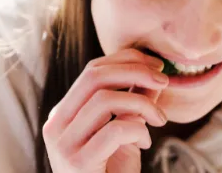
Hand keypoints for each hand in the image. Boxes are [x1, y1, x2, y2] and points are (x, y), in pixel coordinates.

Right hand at [41, 49, 170, 172]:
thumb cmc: (112, 171)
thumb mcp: (125, 131)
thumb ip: (134, 103)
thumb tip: (153, 75)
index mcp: (65, 112)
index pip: (93, 70)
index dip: (128, 60)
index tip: (157, 66)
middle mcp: (57, 124)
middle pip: (94, 76)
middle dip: (136, 72)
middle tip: (164, 81)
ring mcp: (63, 143)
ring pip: (105, 100)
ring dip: (143, 105)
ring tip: (158, 120)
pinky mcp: (77, 162)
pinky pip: (116, 130)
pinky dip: (139, 131)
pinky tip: (145, 143)